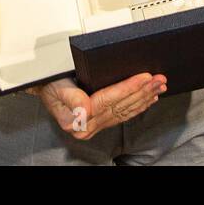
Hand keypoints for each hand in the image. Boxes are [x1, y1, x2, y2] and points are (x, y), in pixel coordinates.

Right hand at [28, 72, 166, 139]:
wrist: (43, 87)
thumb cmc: (49, 84)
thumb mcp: (56, 87)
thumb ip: (70, 97)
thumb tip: (85, 108)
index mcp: (78, 120)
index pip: (110, 101)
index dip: (128, 88)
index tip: (144, 78)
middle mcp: (88, 126)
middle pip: (121, 106)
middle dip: (143, 92)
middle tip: (160, 80)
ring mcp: (96, 125)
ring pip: (126, 110)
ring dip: (145, 97)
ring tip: (159, 86)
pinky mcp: (101, 122)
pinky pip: (123, 114)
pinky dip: (138, 105)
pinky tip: (149, 98)